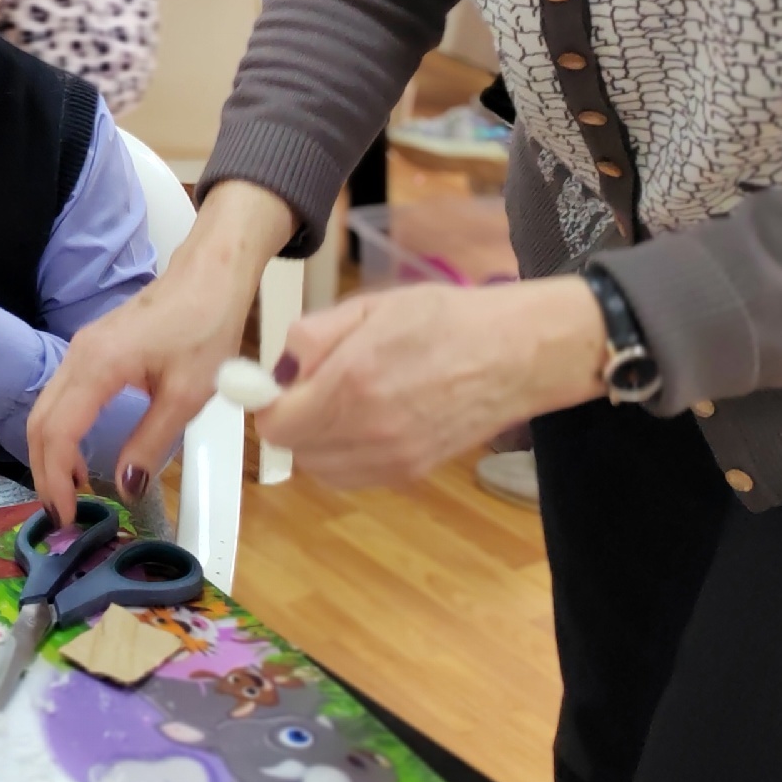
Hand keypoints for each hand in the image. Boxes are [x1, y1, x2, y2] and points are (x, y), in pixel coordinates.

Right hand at [25, 179, 294, 526]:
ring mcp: (80, 350)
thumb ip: (151, 443)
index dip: (56, 478)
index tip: (66, 518)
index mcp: (99, 366)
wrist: (210, 275)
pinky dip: (58, 432)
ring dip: (49, 453)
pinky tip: (79, 456)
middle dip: (43, 472)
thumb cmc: (205, 328)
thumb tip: (125, 489)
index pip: (58, 431)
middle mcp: (78, 356)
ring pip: (45, 408)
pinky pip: (59, 397)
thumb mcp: (187, 395)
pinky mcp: (90, 350)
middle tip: (61, 516)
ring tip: (69, 494)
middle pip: (40, 421)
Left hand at [256, 276, 605, 487]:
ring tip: (341, 403)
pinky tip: (364, 422)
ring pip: (321, 468)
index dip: (268, 402)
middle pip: (295, 449)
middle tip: (312, 388)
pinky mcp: (414, 472)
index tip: (275, 384)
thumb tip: (277, 369)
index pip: (276, 422)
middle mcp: (370, 430)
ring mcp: (394, 458)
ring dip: (317, 441)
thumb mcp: (367, 306)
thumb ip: (311, 337)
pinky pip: (354, 476)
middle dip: (292, 419)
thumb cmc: (443, 319)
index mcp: (352, 383)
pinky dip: (345, 456)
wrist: (514, 353)